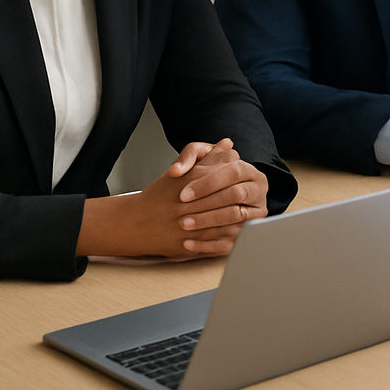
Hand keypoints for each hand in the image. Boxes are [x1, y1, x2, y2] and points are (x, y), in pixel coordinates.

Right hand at [76, 139, 267, 257]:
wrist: (134, 222)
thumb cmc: (159, 196)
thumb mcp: (183, 172)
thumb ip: (209, 158)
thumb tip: (228, 144)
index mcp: (192, 183)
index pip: (226, 179)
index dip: (241, 180)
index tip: (250, 180)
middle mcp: (191, 204)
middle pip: (229, 200)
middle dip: (244, 200)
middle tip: (255, 200)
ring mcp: (190, 227)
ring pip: (225, 224)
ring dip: (240, 221)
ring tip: (250, 217)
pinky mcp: (188, 246)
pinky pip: (215, 244)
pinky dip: (228, 241)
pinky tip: (237, 236)